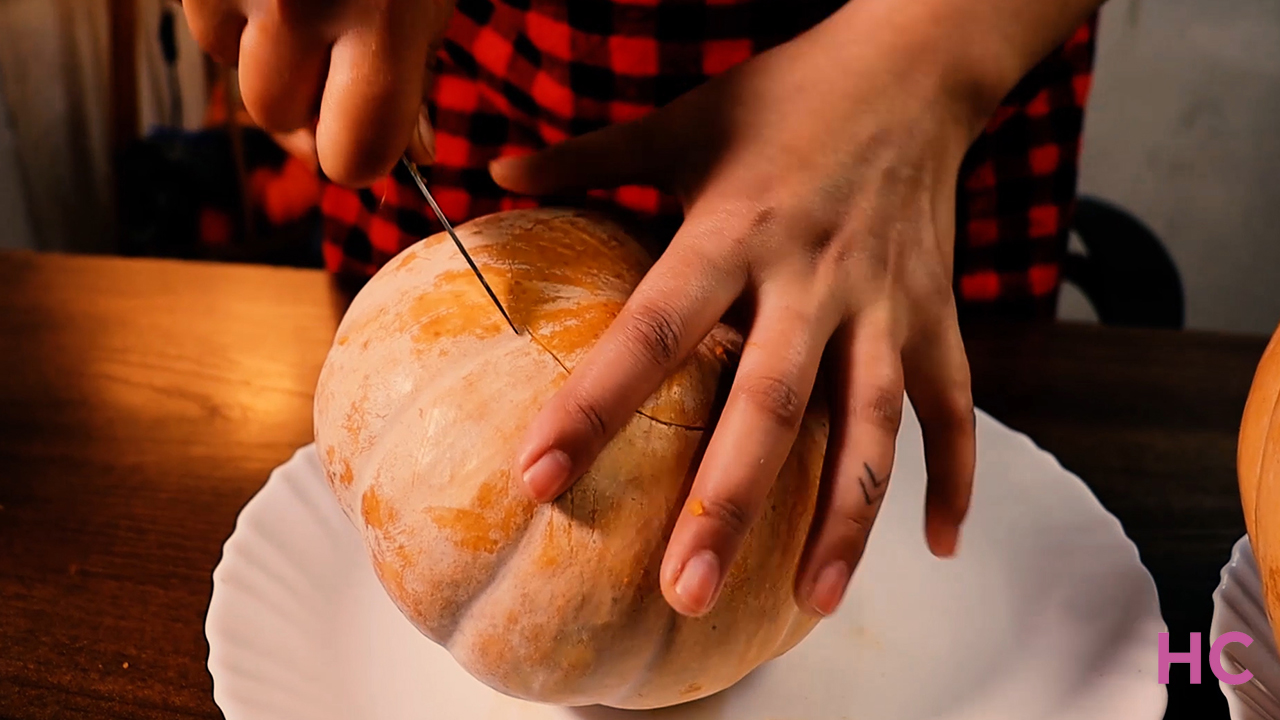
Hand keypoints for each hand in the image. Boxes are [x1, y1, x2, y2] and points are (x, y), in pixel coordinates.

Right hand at [181, 0, 454, 185]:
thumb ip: (417, 76)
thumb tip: (412, 157)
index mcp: (381, 19)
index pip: (353, 157)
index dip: (366, 155)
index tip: (374, 134)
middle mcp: (296, 4)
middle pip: (281, 120)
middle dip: (311, 103)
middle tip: (342, 53)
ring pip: (235, 76)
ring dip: (269, 58)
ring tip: (310, 6)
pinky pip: (206, 27)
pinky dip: (237, 15)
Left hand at [491, 0, 993, 618]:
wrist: (915, 64)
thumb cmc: (788, 95)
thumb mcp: (683, 121)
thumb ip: (590, 157)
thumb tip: (493, 178)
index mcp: (736, 228)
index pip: (655, 330)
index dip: (595, 406)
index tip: (538, 480)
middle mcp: (814, 277)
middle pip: (771, 405)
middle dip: (728, 505)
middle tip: (682, 591)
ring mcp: (885, 303)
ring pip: (871, 425)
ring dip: (847, 519)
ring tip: (812, 603)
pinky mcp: (938, 315)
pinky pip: (954, 408)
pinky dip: (956, 476)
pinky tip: (943, 547)